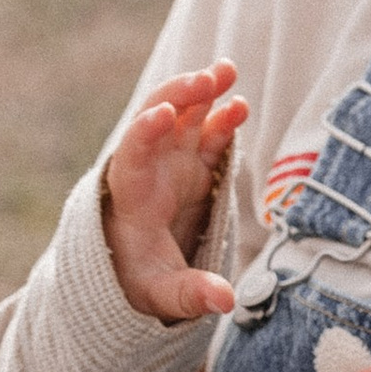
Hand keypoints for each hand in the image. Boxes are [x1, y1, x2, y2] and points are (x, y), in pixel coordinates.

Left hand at [102, 60, 247, 323]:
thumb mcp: (161, 296)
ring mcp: (171, 162)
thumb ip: (192, 295)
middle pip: (158, 120)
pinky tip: (239, 104)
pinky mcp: (192, 165)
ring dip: (201, 91)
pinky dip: (221, 117)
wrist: (131, 268)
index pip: (132, 156)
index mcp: (130, 197)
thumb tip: (227, 301)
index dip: (145, 133)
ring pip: (183, 115)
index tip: (162, 114)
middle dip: (180, 96)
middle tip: (208, 80)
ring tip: (226, 70)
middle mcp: (148, 169)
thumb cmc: (137, 282)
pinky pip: (207, 134)